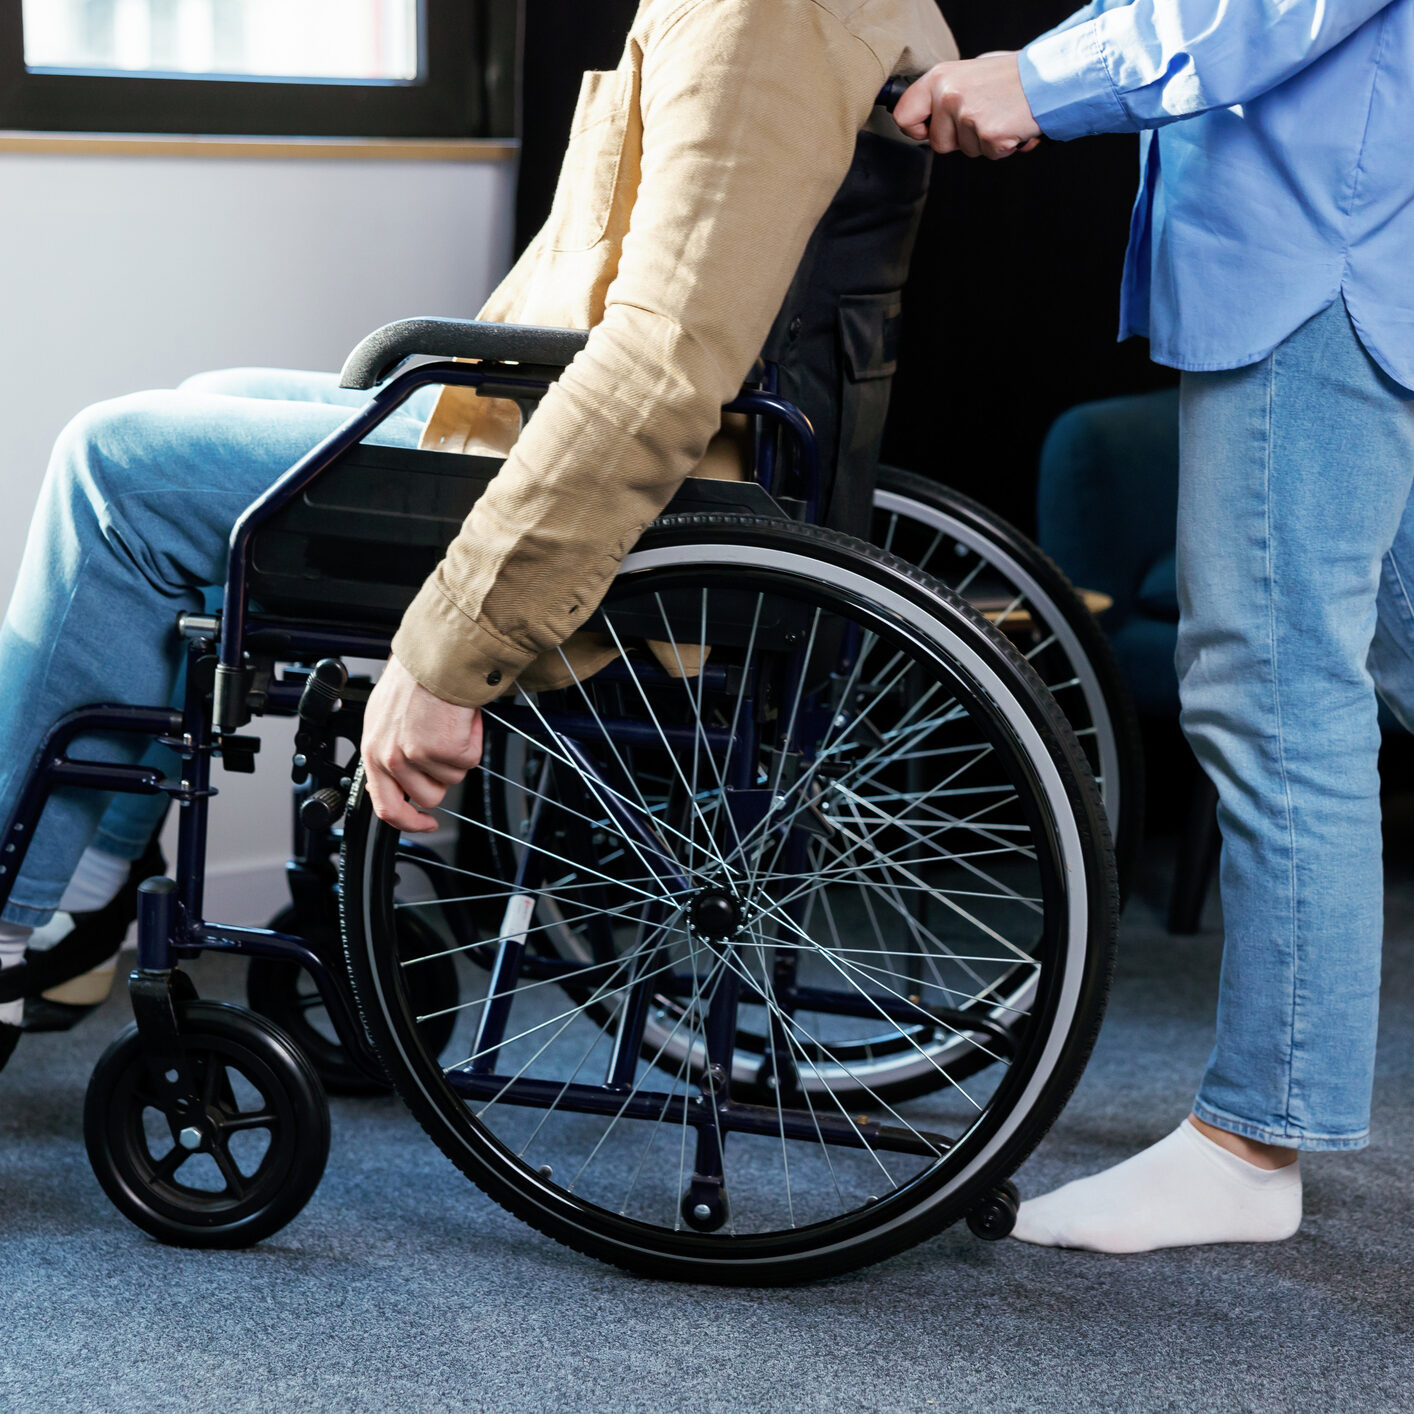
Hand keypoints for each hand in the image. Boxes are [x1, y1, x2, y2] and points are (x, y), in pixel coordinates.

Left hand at [360, 654, 483, 833]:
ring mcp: (417, 755)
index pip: (386, 807)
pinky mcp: (444, 749)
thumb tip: (410, 777)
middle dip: (443, 775)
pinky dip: (473, 738)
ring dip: (459, 753)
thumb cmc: (416, 679)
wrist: (437, 655)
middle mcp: (391, 757)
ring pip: (452, 778)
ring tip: (449, 722)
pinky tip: (460, 718)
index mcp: (373, 751)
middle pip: (428, 796)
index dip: (410, 821)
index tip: (426, 822)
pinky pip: (470, 760)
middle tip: (446, 746)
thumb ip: (392, 752)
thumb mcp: (388, 718)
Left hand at [894, 54, 1041, 159]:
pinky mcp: (988, 134)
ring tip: (1000, 115)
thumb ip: (945, 93)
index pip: (903, 115)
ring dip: (983, 141)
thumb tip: (925, 116)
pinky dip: (1002, 146)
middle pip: (937, 143)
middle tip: (982, 116)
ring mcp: (968, 115)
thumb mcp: (969, 73)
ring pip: (965, 151)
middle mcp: (949, 95)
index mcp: (940, 77)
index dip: (916, 129)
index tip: (927, 130)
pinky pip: (989, 154)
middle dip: (959, 139)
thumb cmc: (1012, 77)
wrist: (1048, 78)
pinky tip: (1011, 125)